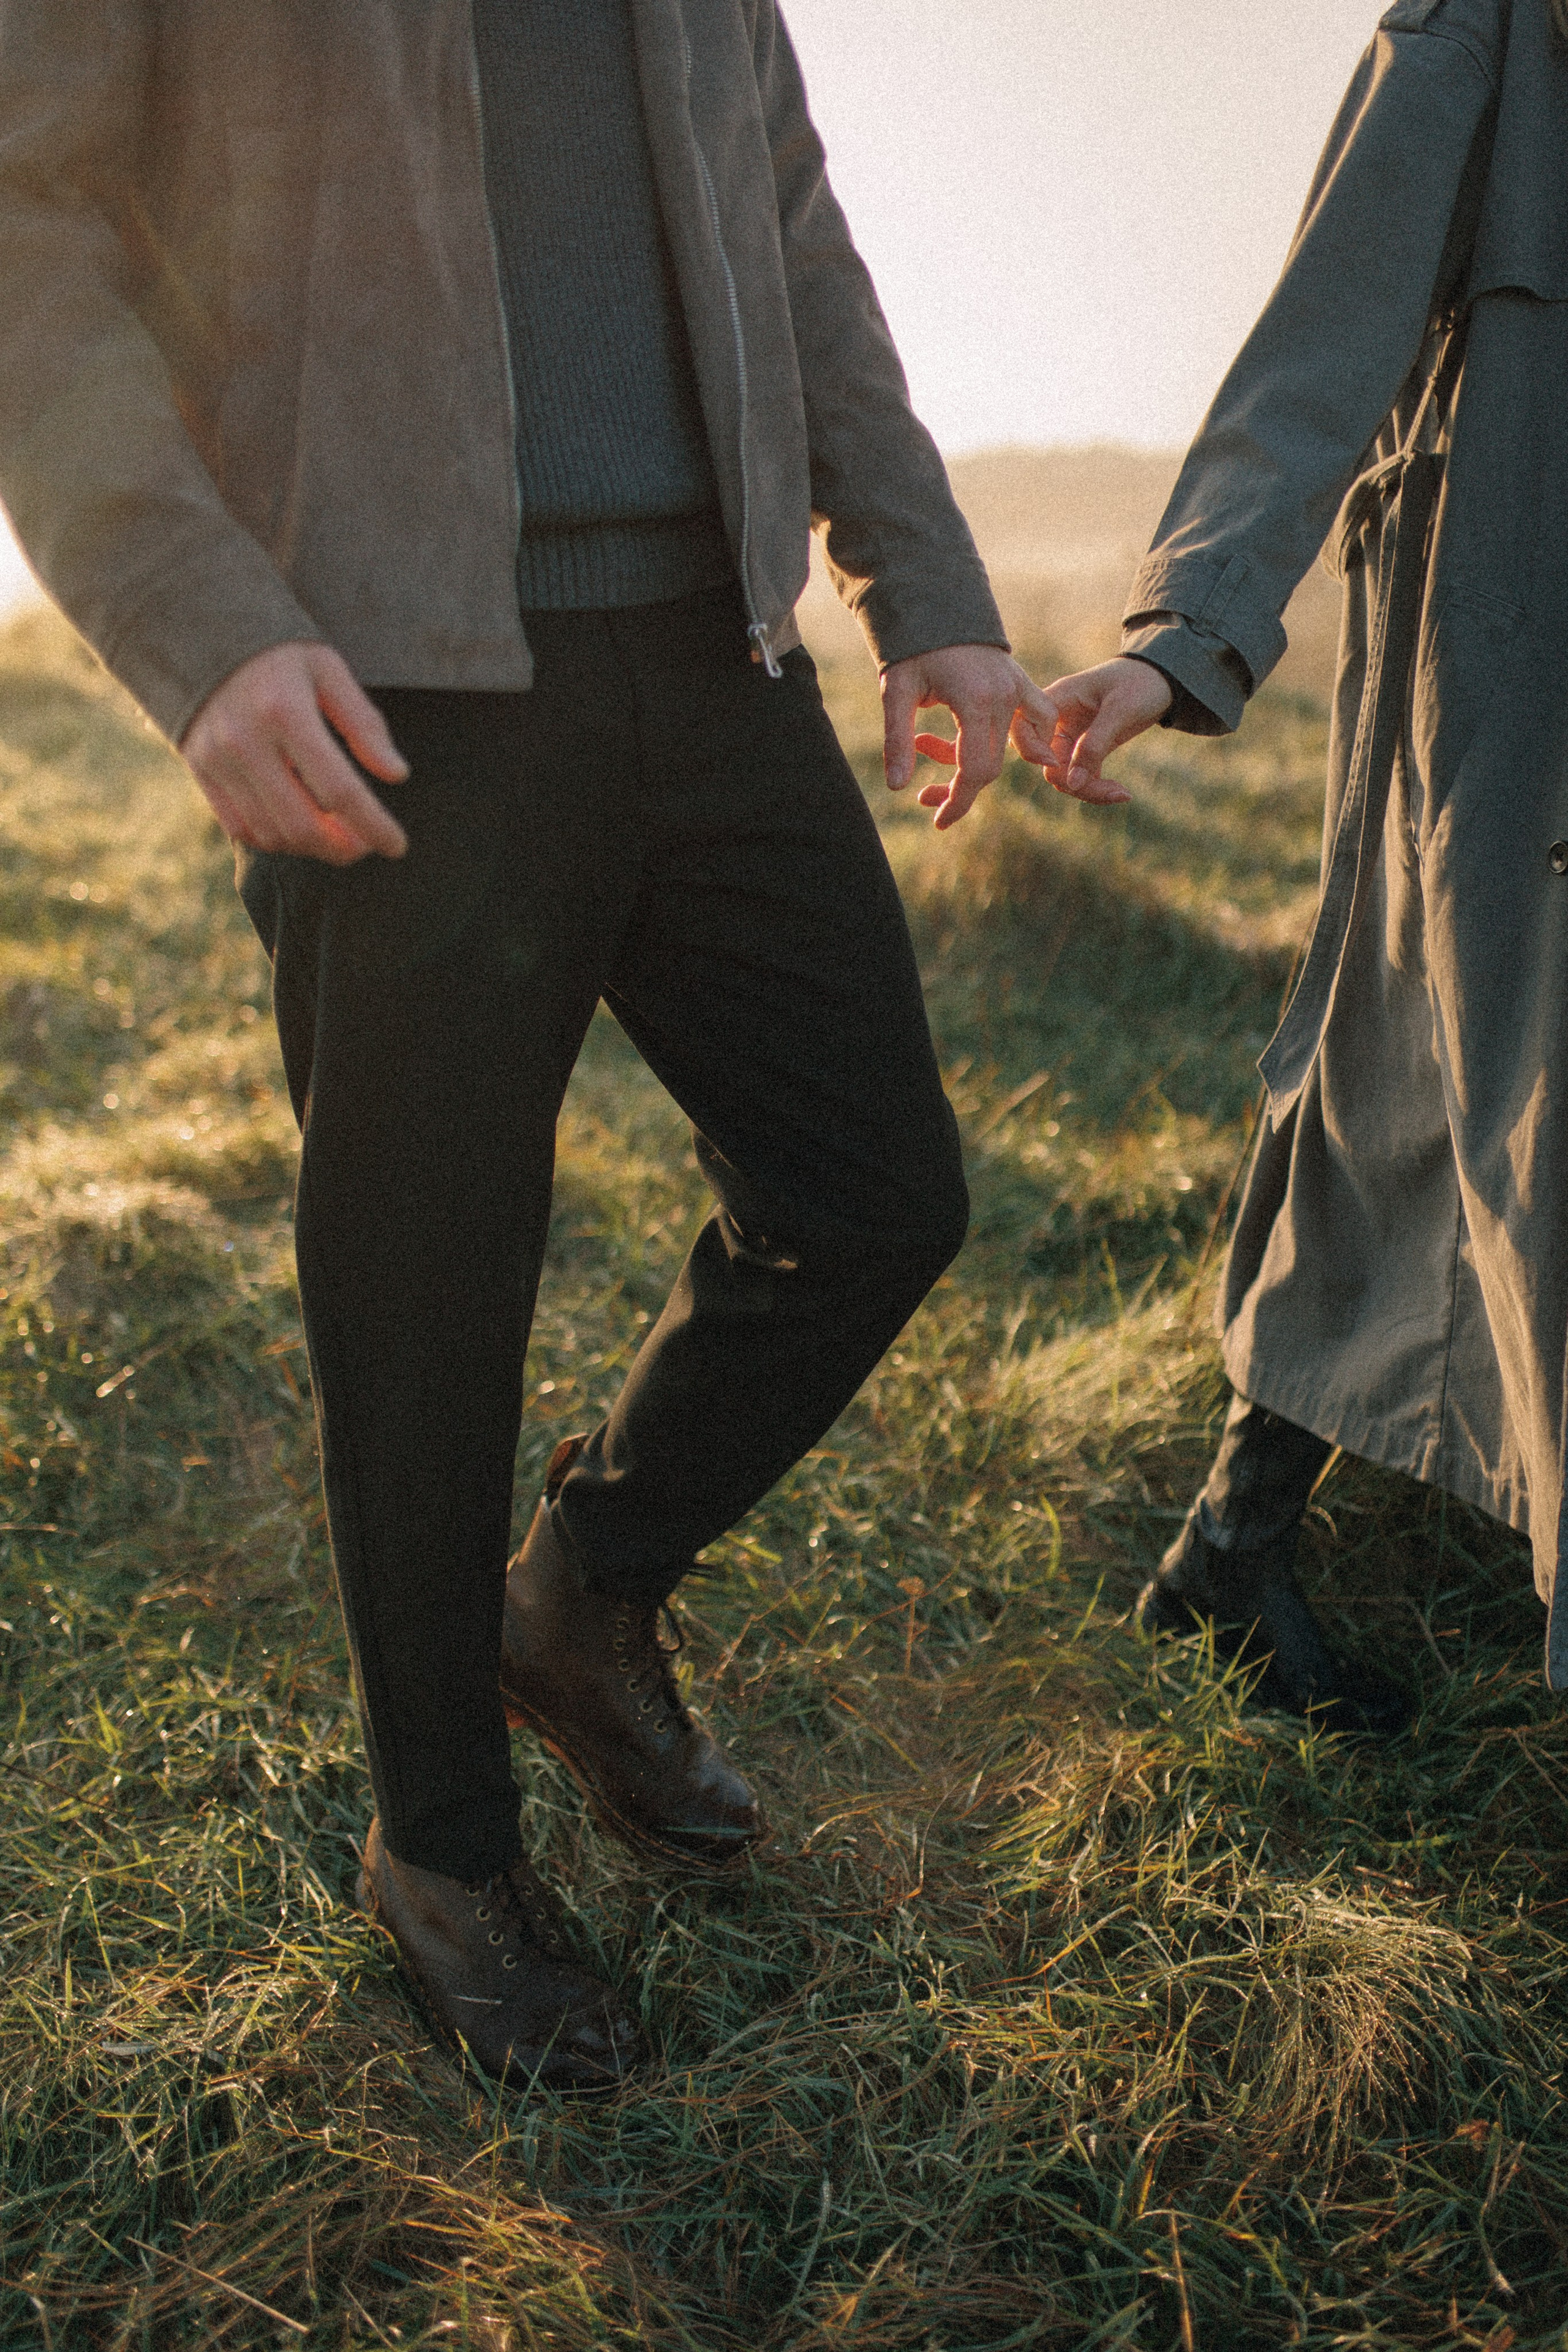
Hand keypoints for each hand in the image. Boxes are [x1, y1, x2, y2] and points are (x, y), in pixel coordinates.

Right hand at [181, 641, 409, 863]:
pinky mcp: (200, 770)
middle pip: (303, 825)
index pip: (339, 790)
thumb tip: (397, 774)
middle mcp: (246, 742)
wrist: (203, 634)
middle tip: (366, 844)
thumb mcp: (329, 669)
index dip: (374, 825)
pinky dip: (276, 841)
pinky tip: (300, 830)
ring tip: (338, 836)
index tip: (398, 846)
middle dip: (344, 848)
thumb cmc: (279, 653)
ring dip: (312, 848)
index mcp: (286, 712)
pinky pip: (241, 828)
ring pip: (273, 834)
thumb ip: (363, 722)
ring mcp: (218, 760)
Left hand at [881, 644, 1058, 830]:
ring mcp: (1018, 688)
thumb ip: (896, 740)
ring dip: (987, 767)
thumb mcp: (896, 692)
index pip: (976, 770)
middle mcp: (1004, 697)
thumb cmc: (913, 650)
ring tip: (955, 776)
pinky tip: (1006, 751)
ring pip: (1013, 748)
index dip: (958, 802)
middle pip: (993, 765)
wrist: (937, 606)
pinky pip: (1037, 719)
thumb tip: (896, 787)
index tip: (939, 822)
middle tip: (931, 801)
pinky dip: (1028, 740)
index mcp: (974, 702)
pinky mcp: (1022, 683)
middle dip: (964, 791)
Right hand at [1040, 658, 1173, 804]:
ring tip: (1123, 793)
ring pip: (1064, 776)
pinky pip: (1081, 777)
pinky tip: (1123, 793)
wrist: (1163, 676)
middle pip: (1047, 763)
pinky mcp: (1087, 748)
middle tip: (1113, 790)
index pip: (1023, 729)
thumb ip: (1094, 745)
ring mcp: (1072, 735)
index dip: (1032, 751)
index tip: (1059, 763)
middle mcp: (1059, 720)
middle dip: (1074, 783)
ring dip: (1089, 790)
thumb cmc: (1141, 681)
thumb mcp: (1121, 709)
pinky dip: (1098, 788)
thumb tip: (1073, 783)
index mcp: (1058, 699)